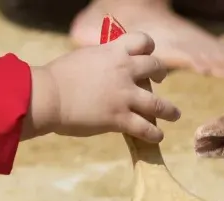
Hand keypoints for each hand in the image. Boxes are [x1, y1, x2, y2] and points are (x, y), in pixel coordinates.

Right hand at [23, 32, 180, 142]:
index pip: (142, 41)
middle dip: (160, 72)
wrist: (49, 96)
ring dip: (169, 110)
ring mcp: (125, 96)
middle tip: (161, 79)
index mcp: (113, 52)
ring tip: (174, 115)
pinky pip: (145, 128)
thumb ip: (99, 61)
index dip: (148, 47)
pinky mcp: (120, 118)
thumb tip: (102, 67)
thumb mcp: (83, 58)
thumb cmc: (57, 78)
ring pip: (158, 104)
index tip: (148, 54)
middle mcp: (124, 71)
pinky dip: (154, 134)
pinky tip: (157, 136)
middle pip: (155, 67)